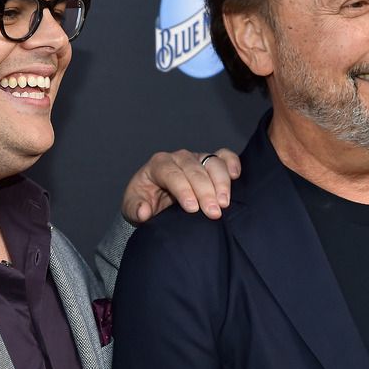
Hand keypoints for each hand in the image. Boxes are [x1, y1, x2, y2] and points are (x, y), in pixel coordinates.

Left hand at [121, 148, 240, 224]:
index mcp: (158, 164)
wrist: (155, 200)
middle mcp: (179, 158)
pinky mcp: (210, 163)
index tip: (192, 208)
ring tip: (224, 203)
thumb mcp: (132, 208)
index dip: (183, 189)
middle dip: (205, 191)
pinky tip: (236, 176)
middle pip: (195, 169)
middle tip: (212, 212)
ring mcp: (197, 158)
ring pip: (212, 162)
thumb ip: (135, 209)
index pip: (172, 173)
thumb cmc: (145, 201)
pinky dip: (232, 163)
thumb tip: (144, 211)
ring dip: (221, 182)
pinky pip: (224, 156)